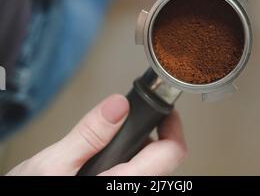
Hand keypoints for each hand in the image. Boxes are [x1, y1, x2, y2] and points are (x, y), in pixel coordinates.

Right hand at [7, 94, 186, 175]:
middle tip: (127, 121)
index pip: (170, 154)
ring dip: (133, 150)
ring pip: (145, 170)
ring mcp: (121, 194)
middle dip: (146, 136)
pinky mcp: (113, 193)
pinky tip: (100, 159)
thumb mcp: (53, 164)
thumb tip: (118, 106)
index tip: (164, 111)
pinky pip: (129, 176)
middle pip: (160, 161)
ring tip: (106, 142)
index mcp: (119, 185)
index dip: (173, 126)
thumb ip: (89, 134)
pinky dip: (123, 162)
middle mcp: (127, 193)